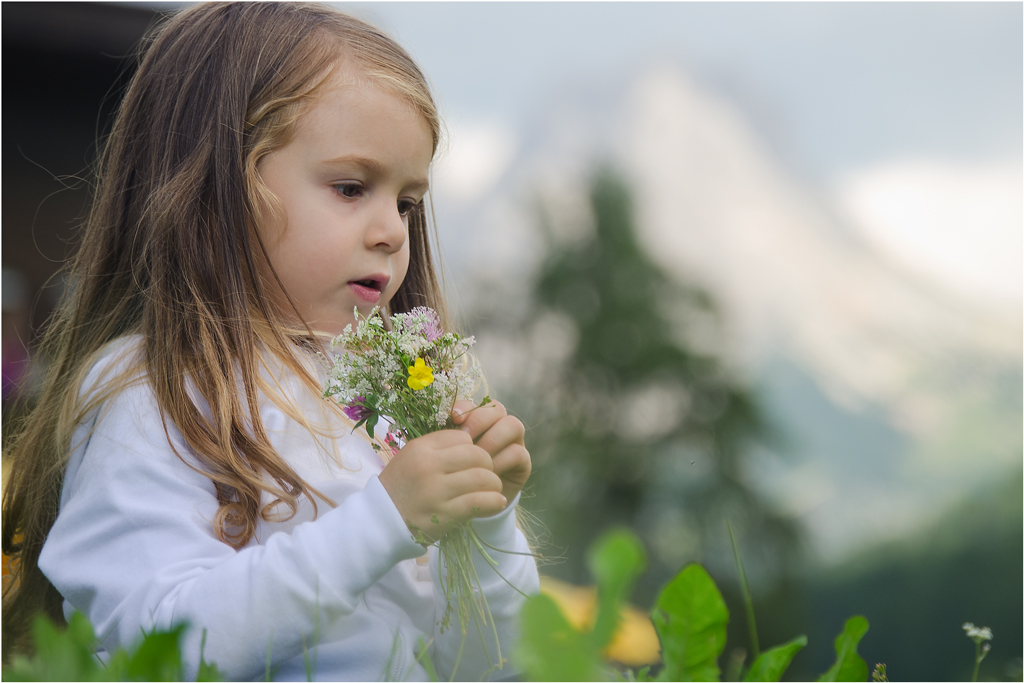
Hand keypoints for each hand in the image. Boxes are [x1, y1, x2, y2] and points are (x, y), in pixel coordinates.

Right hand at [379, 430, 505, 541]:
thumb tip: (472, 442)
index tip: (472, 460)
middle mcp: (428, 466)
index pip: (462, 437)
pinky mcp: (444, 514)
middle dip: (488, 464)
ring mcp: (436, 491)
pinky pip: (479, 501)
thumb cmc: (399, 488)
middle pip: (476, 454)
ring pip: (482, 477)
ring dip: (493, 483)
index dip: (472, 447)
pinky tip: (497, 501)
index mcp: (420, 448)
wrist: (379, 522)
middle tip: (487, 474)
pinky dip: (494, 501)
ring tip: (493, 489)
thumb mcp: (411, 458)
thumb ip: (438, 448)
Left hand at [450, 399, 531, 503]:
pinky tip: (487, 473)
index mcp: (477, 421)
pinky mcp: (523, 462)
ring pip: (512, 425)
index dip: (465, 406)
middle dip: (480, 420)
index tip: (453, 418)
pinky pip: (518, 452)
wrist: (471, 503)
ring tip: (477, 457)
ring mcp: (513, 442)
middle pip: (497, 408)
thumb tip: (446, 422)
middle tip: (466, 438)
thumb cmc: (456, 475)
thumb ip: (448, 438)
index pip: (475, 403)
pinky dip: (501, 461)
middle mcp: (498, 427)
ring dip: (493, 439)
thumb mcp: (449, 456)